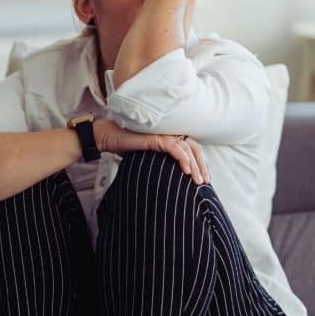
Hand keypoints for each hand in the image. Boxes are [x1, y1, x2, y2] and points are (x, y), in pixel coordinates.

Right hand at [94, 119, 208, 184]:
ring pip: (187, 149)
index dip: (201, 162)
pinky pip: (175, 148)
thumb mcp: (149, 158)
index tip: (204, 177)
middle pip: (194, 149)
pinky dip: (182, 158)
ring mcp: (164, 134)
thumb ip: (161, 162)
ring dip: (195, 166)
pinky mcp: (157, 137)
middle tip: (205, 182)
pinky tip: (186, 171)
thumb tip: (172, 179)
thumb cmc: (127, 147)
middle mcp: (170, 134)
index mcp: (171, 137)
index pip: (192, 148)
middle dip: (202, 166)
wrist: (110, 138)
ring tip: (198, 181)